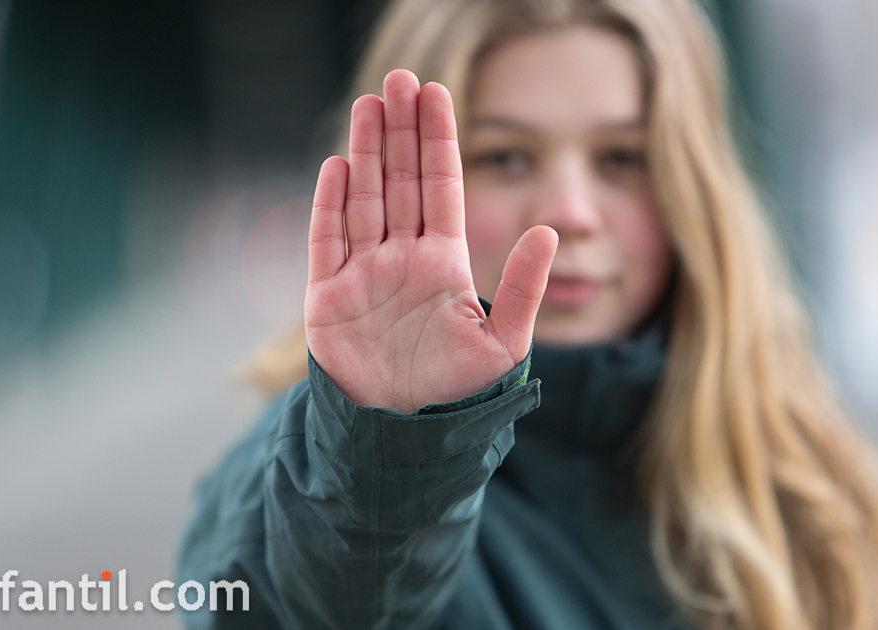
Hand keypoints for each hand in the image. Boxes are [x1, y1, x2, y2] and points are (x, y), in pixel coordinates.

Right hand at [304, 69, 557, 413]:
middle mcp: (403, 260)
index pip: (441, 187)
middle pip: (400, 180)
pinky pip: (327, 240)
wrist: (403, 440)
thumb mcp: (502, 344)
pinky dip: (330, 204)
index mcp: (444, 264)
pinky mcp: (328, 297)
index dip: (437, 140)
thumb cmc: (457, 397)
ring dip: (365, 151)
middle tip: (397, 79)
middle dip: (399, 130)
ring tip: (369, 104)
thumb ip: (522, 288)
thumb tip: (550, 232)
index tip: (434, 93)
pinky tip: (338, 166)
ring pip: (364, 198)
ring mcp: (364, 274)